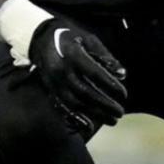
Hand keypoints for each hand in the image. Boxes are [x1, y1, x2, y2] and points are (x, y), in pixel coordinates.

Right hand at [25, 17, 127, 133]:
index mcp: (72, 54)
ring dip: (94, 113)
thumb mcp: (89, 39)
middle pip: (85, 91)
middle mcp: (61, 69)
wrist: (40, 39)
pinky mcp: (50, 89)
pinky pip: (63, 106)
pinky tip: (89, 126)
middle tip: (120, 113)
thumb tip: (122, 74)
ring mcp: (53, 81)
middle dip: (104, 104)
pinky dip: (76, 118)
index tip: (124, 94)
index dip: (110, 85)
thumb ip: (105, 56)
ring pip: (75, 102)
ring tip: (111, 120)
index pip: (94, 73)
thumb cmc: (70, 37)